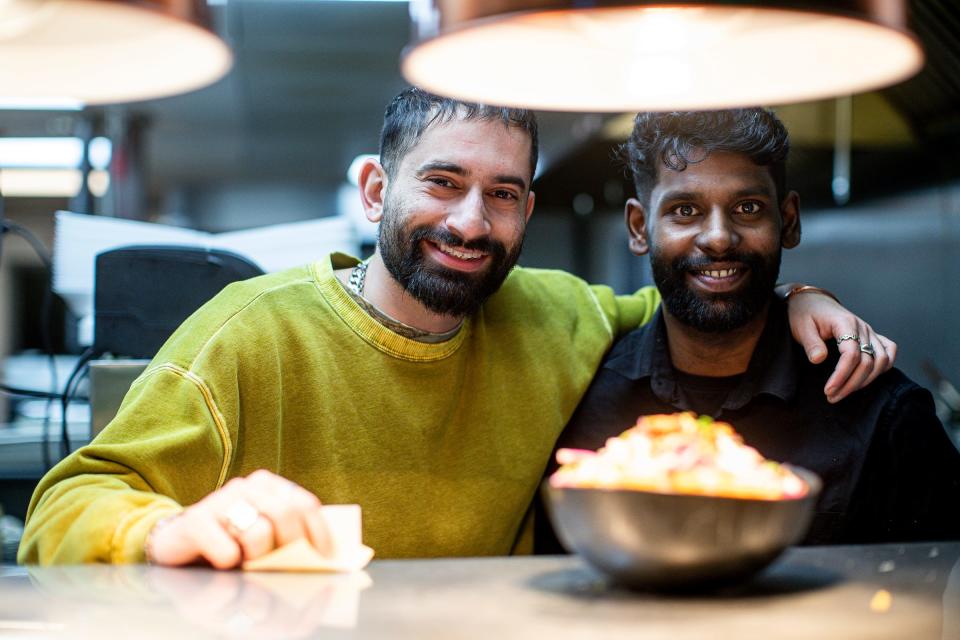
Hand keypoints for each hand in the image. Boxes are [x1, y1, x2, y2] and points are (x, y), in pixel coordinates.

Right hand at [146, 470, 331, 568]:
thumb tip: (321, 557)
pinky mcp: (196, 521)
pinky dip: (230, 563)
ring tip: (249, 563)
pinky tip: (224, 563)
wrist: (178, 543)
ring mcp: (219, 500)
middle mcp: (245, 487)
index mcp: (268, 485)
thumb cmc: (230, 542)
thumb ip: (288, 537)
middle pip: (286, 514)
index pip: (304, 504)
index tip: (324, 557)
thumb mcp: (263, 535)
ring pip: (259, 532)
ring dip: (259, 557)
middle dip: (292, 546)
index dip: (318, 532)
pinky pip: (227, 551)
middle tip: (284, 566)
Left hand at [784, 290, 896, 402]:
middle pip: (868, 362)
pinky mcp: (871, 336)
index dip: (841, 375)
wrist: (811, 301)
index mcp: (845, 323)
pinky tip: (869, 378)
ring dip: (866, 380)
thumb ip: (811, 343)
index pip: (851, 354)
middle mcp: (862, 327)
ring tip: (845, 392)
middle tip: (832, 397)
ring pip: (881, 360)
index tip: (828, 390)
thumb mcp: (801, 326)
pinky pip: (889, 351)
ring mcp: (869, 331)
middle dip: (851, 384)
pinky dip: (884, 366)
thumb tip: (819, 360)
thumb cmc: (804, 313)